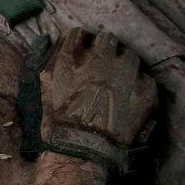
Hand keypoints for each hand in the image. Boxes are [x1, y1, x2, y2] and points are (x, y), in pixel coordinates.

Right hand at [41, 27, 156, 146]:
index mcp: (71, 57)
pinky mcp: (144, 89)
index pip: (79, 33)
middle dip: (103, 49)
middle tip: (99, 67)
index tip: (80, 52)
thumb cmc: (55, 122)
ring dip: (122, 64)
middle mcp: (100, 58)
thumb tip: (45, 38)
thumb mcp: (40, 86)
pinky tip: (128, 99)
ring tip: (117, 82)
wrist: (81, 150)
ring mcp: (125, 72)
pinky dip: (137, 85)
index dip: (80, 42)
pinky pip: (144, 78)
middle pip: (106, 39)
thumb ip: (41, 58)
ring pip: (128, 55)